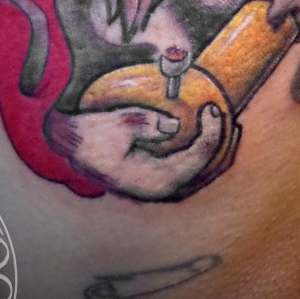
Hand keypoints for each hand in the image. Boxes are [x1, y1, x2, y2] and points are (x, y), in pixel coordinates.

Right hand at [46, 104, 225, 200]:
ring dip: (215, 151)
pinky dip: (201, 153)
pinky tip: (207, 136)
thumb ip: (146, 124)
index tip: (213, 108)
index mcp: (153, 181)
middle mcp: (160, 190)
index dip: (210, 135)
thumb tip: (173, 125)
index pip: (195, 160)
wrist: (70, 147)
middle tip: (229, 117)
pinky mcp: (155, 179)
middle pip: (204, 171)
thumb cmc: (93, 135)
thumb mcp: (119, 123)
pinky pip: (188, 169)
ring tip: (227, 126)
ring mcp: (158, 187)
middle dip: (221, 145)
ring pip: (198, 173)